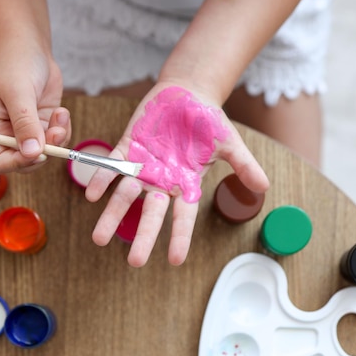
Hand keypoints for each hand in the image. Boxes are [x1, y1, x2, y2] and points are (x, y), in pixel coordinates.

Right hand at [0, 39, 70, 173]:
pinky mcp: (43, 125)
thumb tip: (31, 152)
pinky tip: (61, 111)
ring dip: (57, 140)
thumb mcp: (18, 93)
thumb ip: (24, 123)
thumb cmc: (16, 63)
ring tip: (60, 116)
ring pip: (44, 153)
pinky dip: (63, 130)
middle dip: (43, 152)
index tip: (36, 153)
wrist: (30, 46)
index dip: (16, 163)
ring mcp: (26, 131)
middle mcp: (6, 134)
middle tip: (55, 133)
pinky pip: (56, 140)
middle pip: (24, 162)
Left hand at [85, 84, 268, 266]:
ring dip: (112, 215)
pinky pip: (112, 166)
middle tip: (134, 262)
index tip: (175, 261)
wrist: (187, 93)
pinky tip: (91, 194)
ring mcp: (143, 166)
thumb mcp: (230, 143)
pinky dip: (102, 179)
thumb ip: (244, 165)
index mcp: (186, 183)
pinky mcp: (127, 148)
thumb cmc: (209, 120)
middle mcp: (162, 180)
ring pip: (125, 195)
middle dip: (143, 237)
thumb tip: (264, 188)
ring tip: (98, 238)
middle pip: (151, 213)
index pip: (183, 216)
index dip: (179, 237)